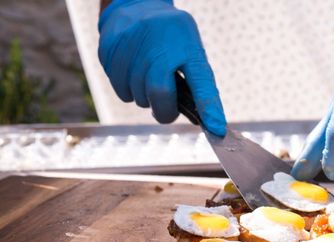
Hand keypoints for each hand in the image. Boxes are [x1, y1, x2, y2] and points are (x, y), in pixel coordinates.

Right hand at [98, 0, 225, 134]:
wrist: (136, 6)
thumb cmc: (172, 40)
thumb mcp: (191, 52)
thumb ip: (198, 85)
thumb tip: (206, 122)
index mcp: (187, 46)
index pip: (201, 81)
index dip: (209, 107)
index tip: (216, 130)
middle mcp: (159, 44)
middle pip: (159, 94)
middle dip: (164, 109)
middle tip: (166, 105)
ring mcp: (131, 46)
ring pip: (138, 97)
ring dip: (145, 98)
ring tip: (149, 77)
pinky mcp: (110, 51)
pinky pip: (121, 91)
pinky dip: (129, 91)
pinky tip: (134, 73)